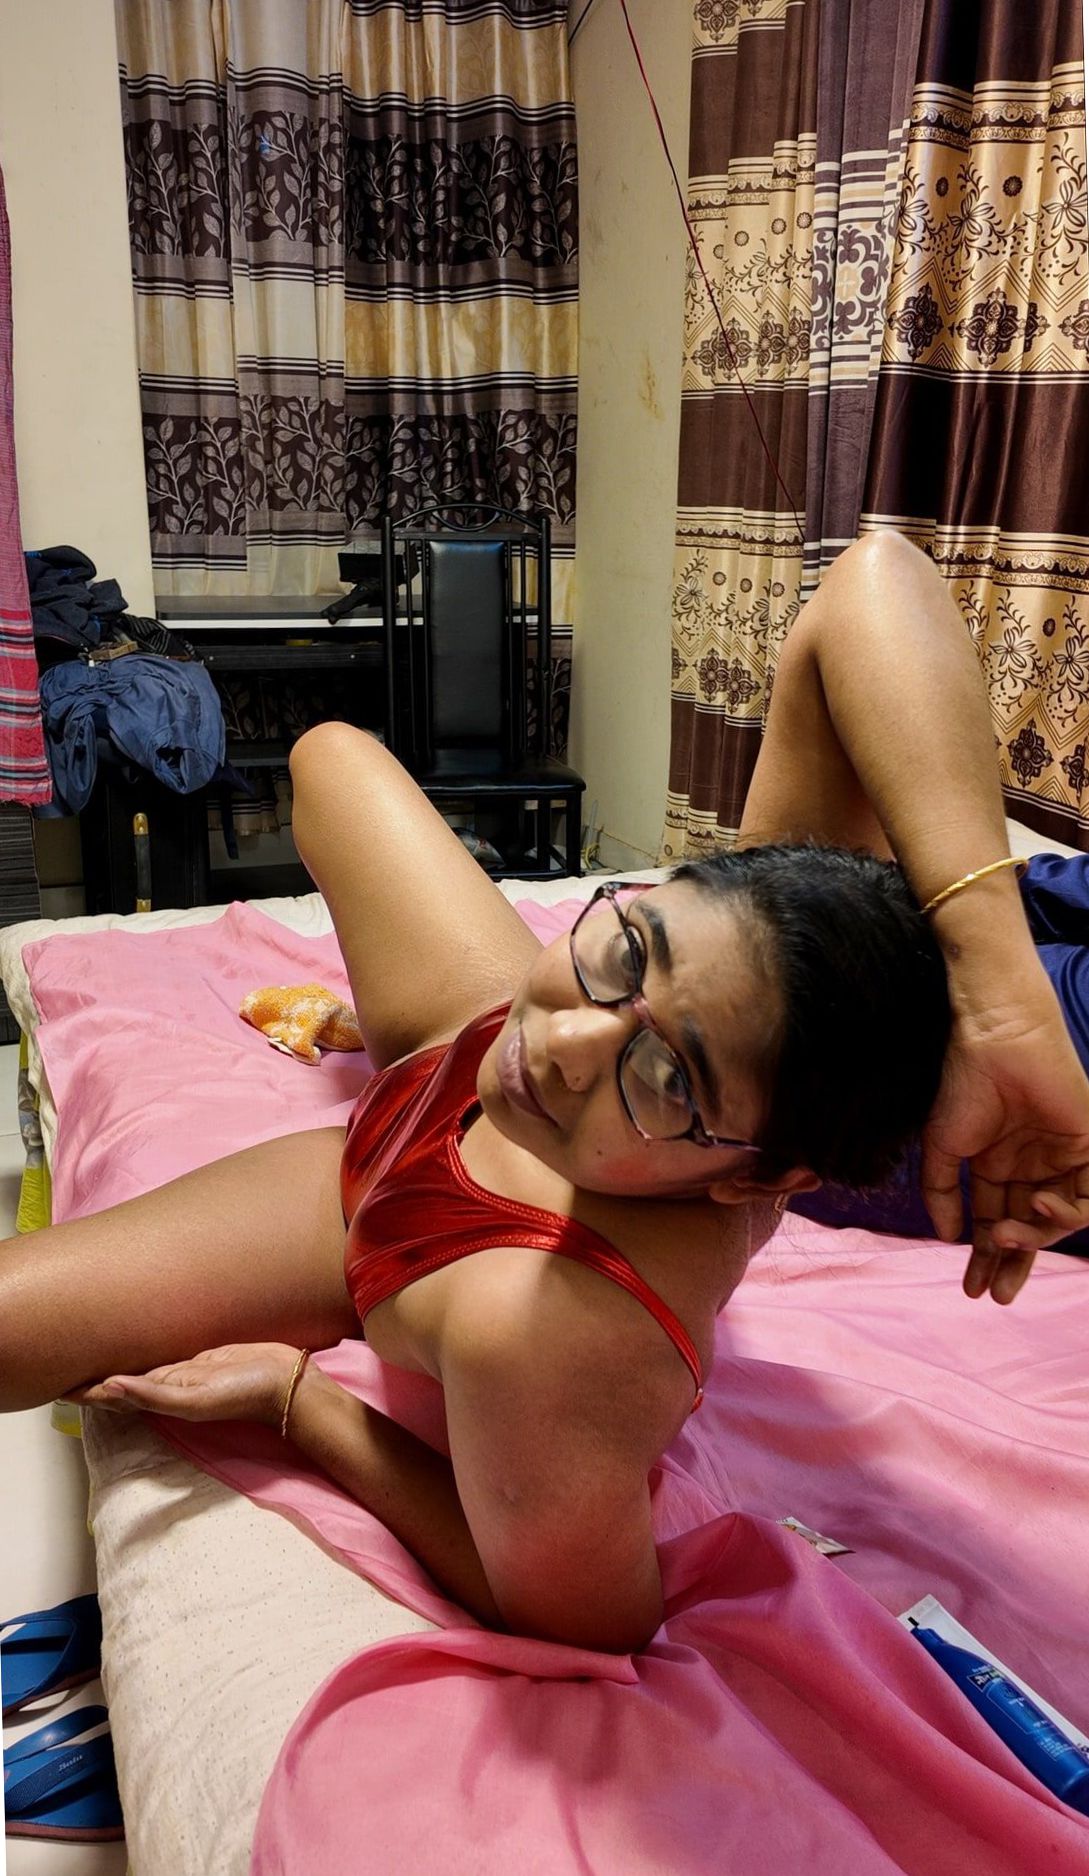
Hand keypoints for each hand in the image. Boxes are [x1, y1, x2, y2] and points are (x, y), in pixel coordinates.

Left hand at [66, 1342, 303, 1426]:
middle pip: (118, 1377)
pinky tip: (134, 1332)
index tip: (56, 1379)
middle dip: (91, 1370)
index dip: (83, 1388)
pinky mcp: (196, 1352)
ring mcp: (180, 1367)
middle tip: (63, 1354)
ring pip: (137, 1361)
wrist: (284, 1380)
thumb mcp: (194, 1399)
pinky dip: (143, 1342)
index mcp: (158, 1397)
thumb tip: (106, 1386)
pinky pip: (162, 1347)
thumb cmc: (242, 1393)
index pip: (109, 1394)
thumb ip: (152, 1394)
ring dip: (113, 1356)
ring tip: (87, 1342)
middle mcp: (164, 1383)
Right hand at [921, 977, 1088, 1303]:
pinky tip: (1040, 1203)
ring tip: (1007, 1236)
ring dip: (1034, 1236)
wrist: (996, 1041)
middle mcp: (1032, 1166)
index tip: (973, 1290)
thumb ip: (942, 1193)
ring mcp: (1062, 1158)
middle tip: (998, 1294)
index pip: (995, 1222)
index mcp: (998, 1165)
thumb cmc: (964, 1084)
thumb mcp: (941, 1147)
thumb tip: (945, 1237)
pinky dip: (1068, 1210)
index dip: (986, 1259)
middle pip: (1028, 1228)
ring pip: (1058, 1219)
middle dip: (1014, 1264)